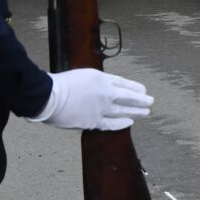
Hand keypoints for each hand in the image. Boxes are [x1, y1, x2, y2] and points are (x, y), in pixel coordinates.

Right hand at [27, 69, 153, 130]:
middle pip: (128, 96)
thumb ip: (96, 83)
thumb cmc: (60, 84)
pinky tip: (129, 122)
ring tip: (146, 112)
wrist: (49, 96)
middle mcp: (105, 93)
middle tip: (150, 101)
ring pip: (124, 110)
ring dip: (136, 111)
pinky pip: (111, 124)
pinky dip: (121, 123)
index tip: (143, 90)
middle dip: (141, 99)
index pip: (124, 83)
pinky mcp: (93, 121)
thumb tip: (103, 88)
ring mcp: (101, 108)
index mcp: (102, 79)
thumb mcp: (82, 75)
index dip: (135, 87)